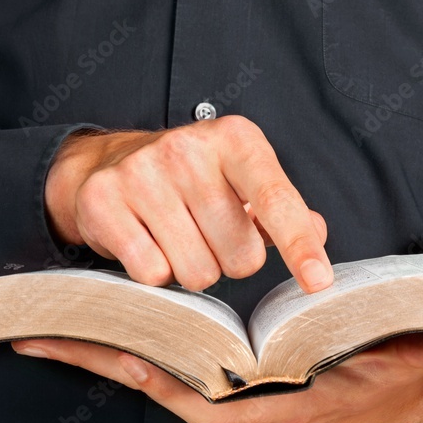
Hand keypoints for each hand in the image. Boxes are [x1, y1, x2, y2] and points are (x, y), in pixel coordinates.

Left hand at [11, 333, 422, 422]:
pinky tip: (120, 332)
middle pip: (166, 393)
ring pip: (168, 389)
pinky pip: (182, 384)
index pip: (204, 398)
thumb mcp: (408, 365)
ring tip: (71, 326)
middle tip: (51, 332)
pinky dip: (147, 359)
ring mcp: (242, 415)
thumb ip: (414, 354)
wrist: (414, 399)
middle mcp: (251, 420)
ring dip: (120, 358)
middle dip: (109, 362)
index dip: (156, 374)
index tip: (117, 346)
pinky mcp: (240, 402)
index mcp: (283, 412)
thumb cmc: (401, 381)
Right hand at [46, 116, 331, 292]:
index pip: (276, 201)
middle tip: (211, 234)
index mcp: (237, 140)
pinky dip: (156, 271)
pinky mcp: (103, 200)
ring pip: (198, 273)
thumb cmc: (196, 177)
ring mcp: (141, 172)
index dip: (299, 246)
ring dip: (195, 269)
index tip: (318, 282)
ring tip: (179, 236)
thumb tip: (318, 233)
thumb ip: (288, 210)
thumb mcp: (248, 179)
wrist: (109, 160)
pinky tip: (148, 240)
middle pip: (241, 256)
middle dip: (233, 260)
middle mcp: (189, 149)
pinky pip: (153, 274)